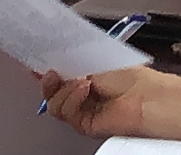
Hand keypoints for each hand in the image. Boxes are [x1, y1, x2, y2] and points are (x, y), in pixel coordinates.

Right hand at [34, 65, 159, 136]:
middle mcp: (82, 92)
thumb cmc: (131, 76)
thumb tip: (51, 58)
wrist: (145, 98)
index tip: (35, 58)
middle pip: (51, 90)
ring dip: (63, 90)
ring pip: (53, 104)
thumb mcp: (94, 60)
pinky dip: (71, 99)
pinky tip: (84, 89)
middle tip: (51, 71)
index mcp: (86, 73)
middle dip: (48, 79)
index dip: (45, 66)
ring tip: (81, 80)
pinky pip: (65, 112)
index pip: (59, 71)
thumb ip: (70, 61)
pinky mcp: (83, 123)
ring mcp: (82, 109)